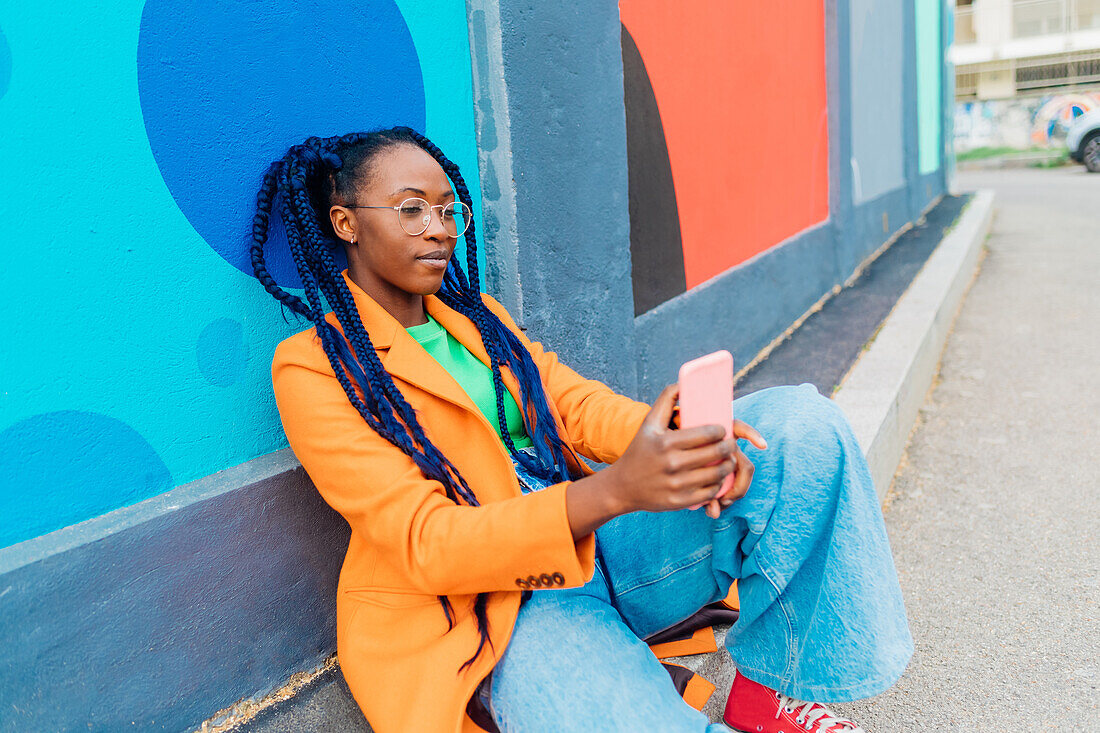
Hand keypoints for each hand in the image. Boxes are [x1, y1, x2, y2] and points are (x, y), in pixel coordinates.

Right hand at [603, 384, 765, 513]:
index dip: (721, 430)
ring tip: (727, 459)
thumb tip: (685, 382)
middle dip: (729, 446)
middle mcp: (672, 464)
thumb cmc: (640, 450)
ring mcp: (677, 484)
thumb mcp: (648, 423)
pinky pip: (710, 492)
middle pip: (716, 453)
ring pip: (717, 473)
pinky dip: (718, 484)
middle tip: (730, 443)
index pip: (708, 433)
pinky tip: (716, 477)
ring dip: (727, 465)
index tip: (722, 430)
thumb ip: (666, 399)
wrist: (622, 487)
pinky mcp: (680, 502)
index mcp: (666, 442)